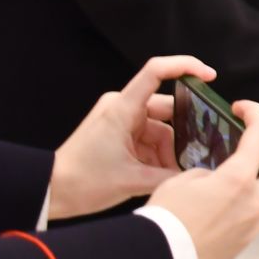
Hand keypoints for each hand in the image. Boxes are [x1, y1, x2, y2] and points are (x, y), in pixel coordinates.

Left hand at [49, 55, 215, 220]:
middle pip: (166, 109)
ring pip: (159, 128)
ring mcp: (118, 119)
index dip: (186, 66)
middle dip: (182, 134)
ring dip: (167, 150)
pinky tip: (160, 174)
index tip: (210, 76)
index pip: (157, 71)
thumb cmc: (81, 181)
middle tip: (195, 155)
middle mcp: (121, 107)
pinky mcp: (116, 133)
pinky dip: (156, 155)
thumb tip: (197, 174)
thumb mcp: (131, 181)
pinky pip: (147, 137)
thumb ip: (169, 176)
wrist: (48, 192)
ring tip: (171, 174)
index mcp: (122, 108)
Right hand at [148, 100, 258, 258]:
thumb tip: (216, 179)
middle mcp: (255, 203)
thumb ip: (207, 174)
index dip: (257, 113)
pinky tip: (231, 205)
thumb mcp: (180, 182)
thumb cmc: (164, 221)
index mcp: (239, 180)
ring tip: (244, 181)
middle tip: (245, 152)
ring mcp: (253, 227)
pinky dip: (256, 206)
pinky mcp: (244, 245)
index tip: (243, 109)